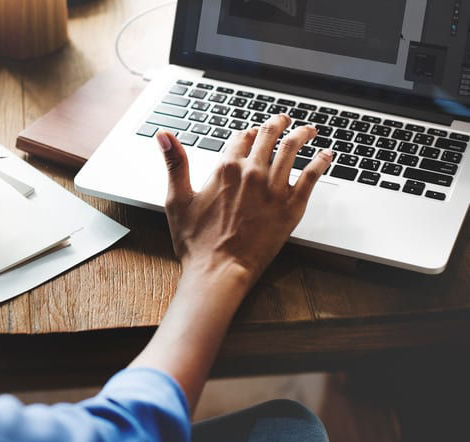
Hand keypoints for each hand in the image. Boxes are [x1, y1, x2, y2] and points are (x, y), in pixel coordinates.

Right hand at [158, 113, 331, 283]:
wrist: (219, 270)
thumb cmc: (196, 242)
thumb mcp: (177, 199)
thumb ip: (174, 163)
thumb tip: (164, 136)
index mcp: (225, 169)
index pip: (241, 138)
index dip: (246, 133)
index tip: (251, 133)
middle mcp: (252, 173)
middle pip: (269, 136)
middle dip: (278, 124)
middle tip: (284, 120)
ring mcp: (274, 189)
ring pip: (293, 149)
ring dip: (302, 134)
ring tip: (309, 130)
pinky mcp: (291, 206)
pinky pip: (312, 176)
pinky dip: (321, 161)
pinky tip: (327, 155)